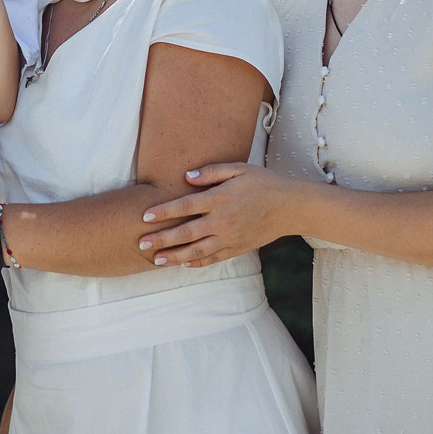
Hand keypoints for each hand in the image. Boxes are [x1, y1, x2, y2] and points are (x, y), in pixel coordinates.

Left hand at [137, 162, 305, 266]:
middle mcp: (222, 221)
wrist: (291, 206)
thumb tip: (186, 176)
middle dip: (161, 239)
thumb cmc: (264, 183)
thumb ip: (211, 172)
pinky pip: (214, 258)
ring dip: (175, 256)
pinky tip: (184, 265)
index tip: (145, 217)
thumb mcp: (239, 169)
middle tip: (141, 244)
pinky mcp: (238, 248)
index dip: (164, 212)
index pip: (185, 206)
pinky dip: (198, 263)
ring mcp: (230, 237)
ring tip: (156, 261)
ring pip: (197, 251)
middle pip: (186, 232)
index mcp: (220, 199)